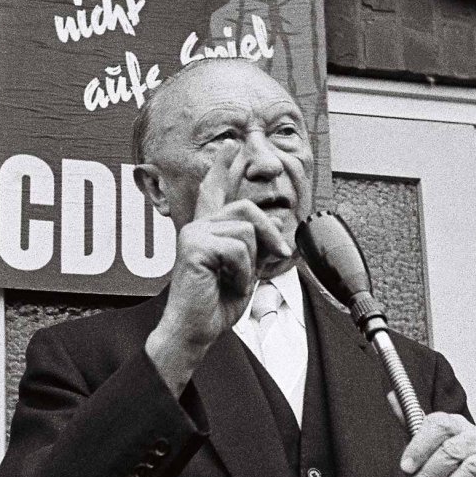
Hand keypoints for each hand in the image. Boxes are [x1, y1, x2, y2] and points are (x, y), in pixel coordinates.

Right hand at [146, 146, 292, 394]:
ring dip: (251, 264)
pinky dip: (242, 274)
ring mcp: (194, 234)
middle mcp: (197, 227)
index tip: (231, 146)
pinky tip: (225, 285)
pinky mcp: (195, 246)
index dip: (223, 168)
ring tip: (233, 281)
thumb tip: (273, 223)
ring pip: (247, 231)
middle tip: (281, 256)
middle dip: (271, 234)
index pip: (215, 191)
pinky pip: (238, 250)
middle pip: (247, 208)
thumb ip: (255, 246)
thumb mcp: (245, 271)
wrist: (195, 330)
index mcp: (207, 231)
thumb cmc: (215, 305)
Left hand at [397, 410, 475, 476]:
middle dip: (426, 476)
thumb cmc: (452, 469)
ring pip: (470, 472)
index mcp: (457, 424)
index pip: (439, 426)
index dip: (420, 446)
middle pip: (452, 451)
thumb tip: (391, 396)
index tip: (404, 468)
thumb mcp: (430, 448)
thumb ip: (412, 426)